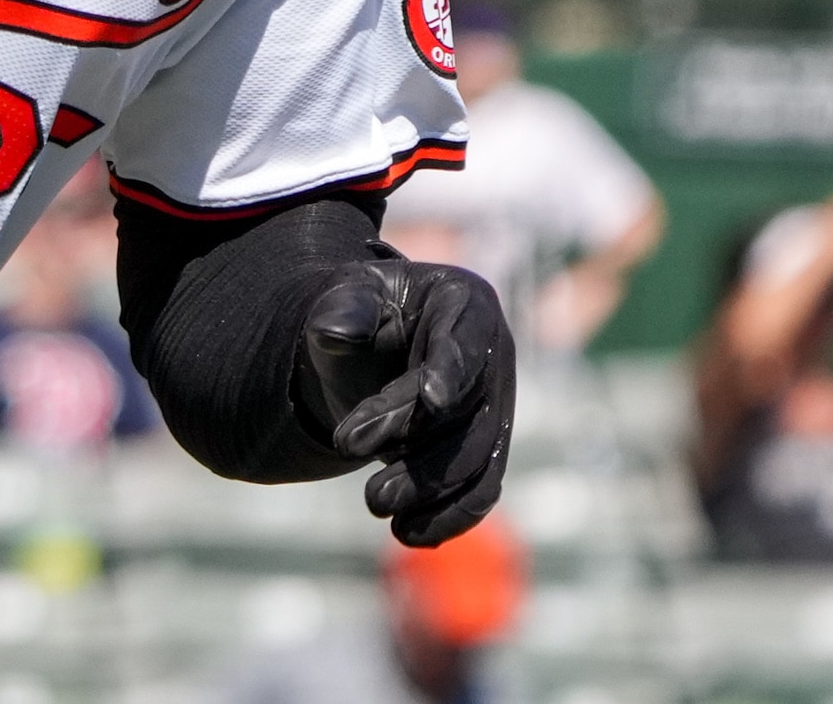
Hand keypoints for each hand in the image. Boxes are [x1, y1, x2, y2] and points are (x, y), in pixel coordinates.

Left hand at [297, 257, 513, 546]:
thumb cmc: (362, 314)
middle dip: (413, 438)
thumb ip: (343, 311)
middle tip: (349, 449)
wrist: (369, 352)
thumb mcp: (347, 299)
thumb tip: (336, 332)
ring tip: (375, 503)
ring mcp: (496, 409)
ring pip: (476, 459)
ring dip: (430, 488)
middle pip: (467, 410)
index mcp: (466, 304)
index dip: (450, 369)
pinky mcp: (485, 452)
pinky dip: (449, 516)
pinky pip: (480, 491)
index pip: (463, 339)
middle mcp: (492, 358)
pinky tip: (410, 533)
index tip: (432, 399)